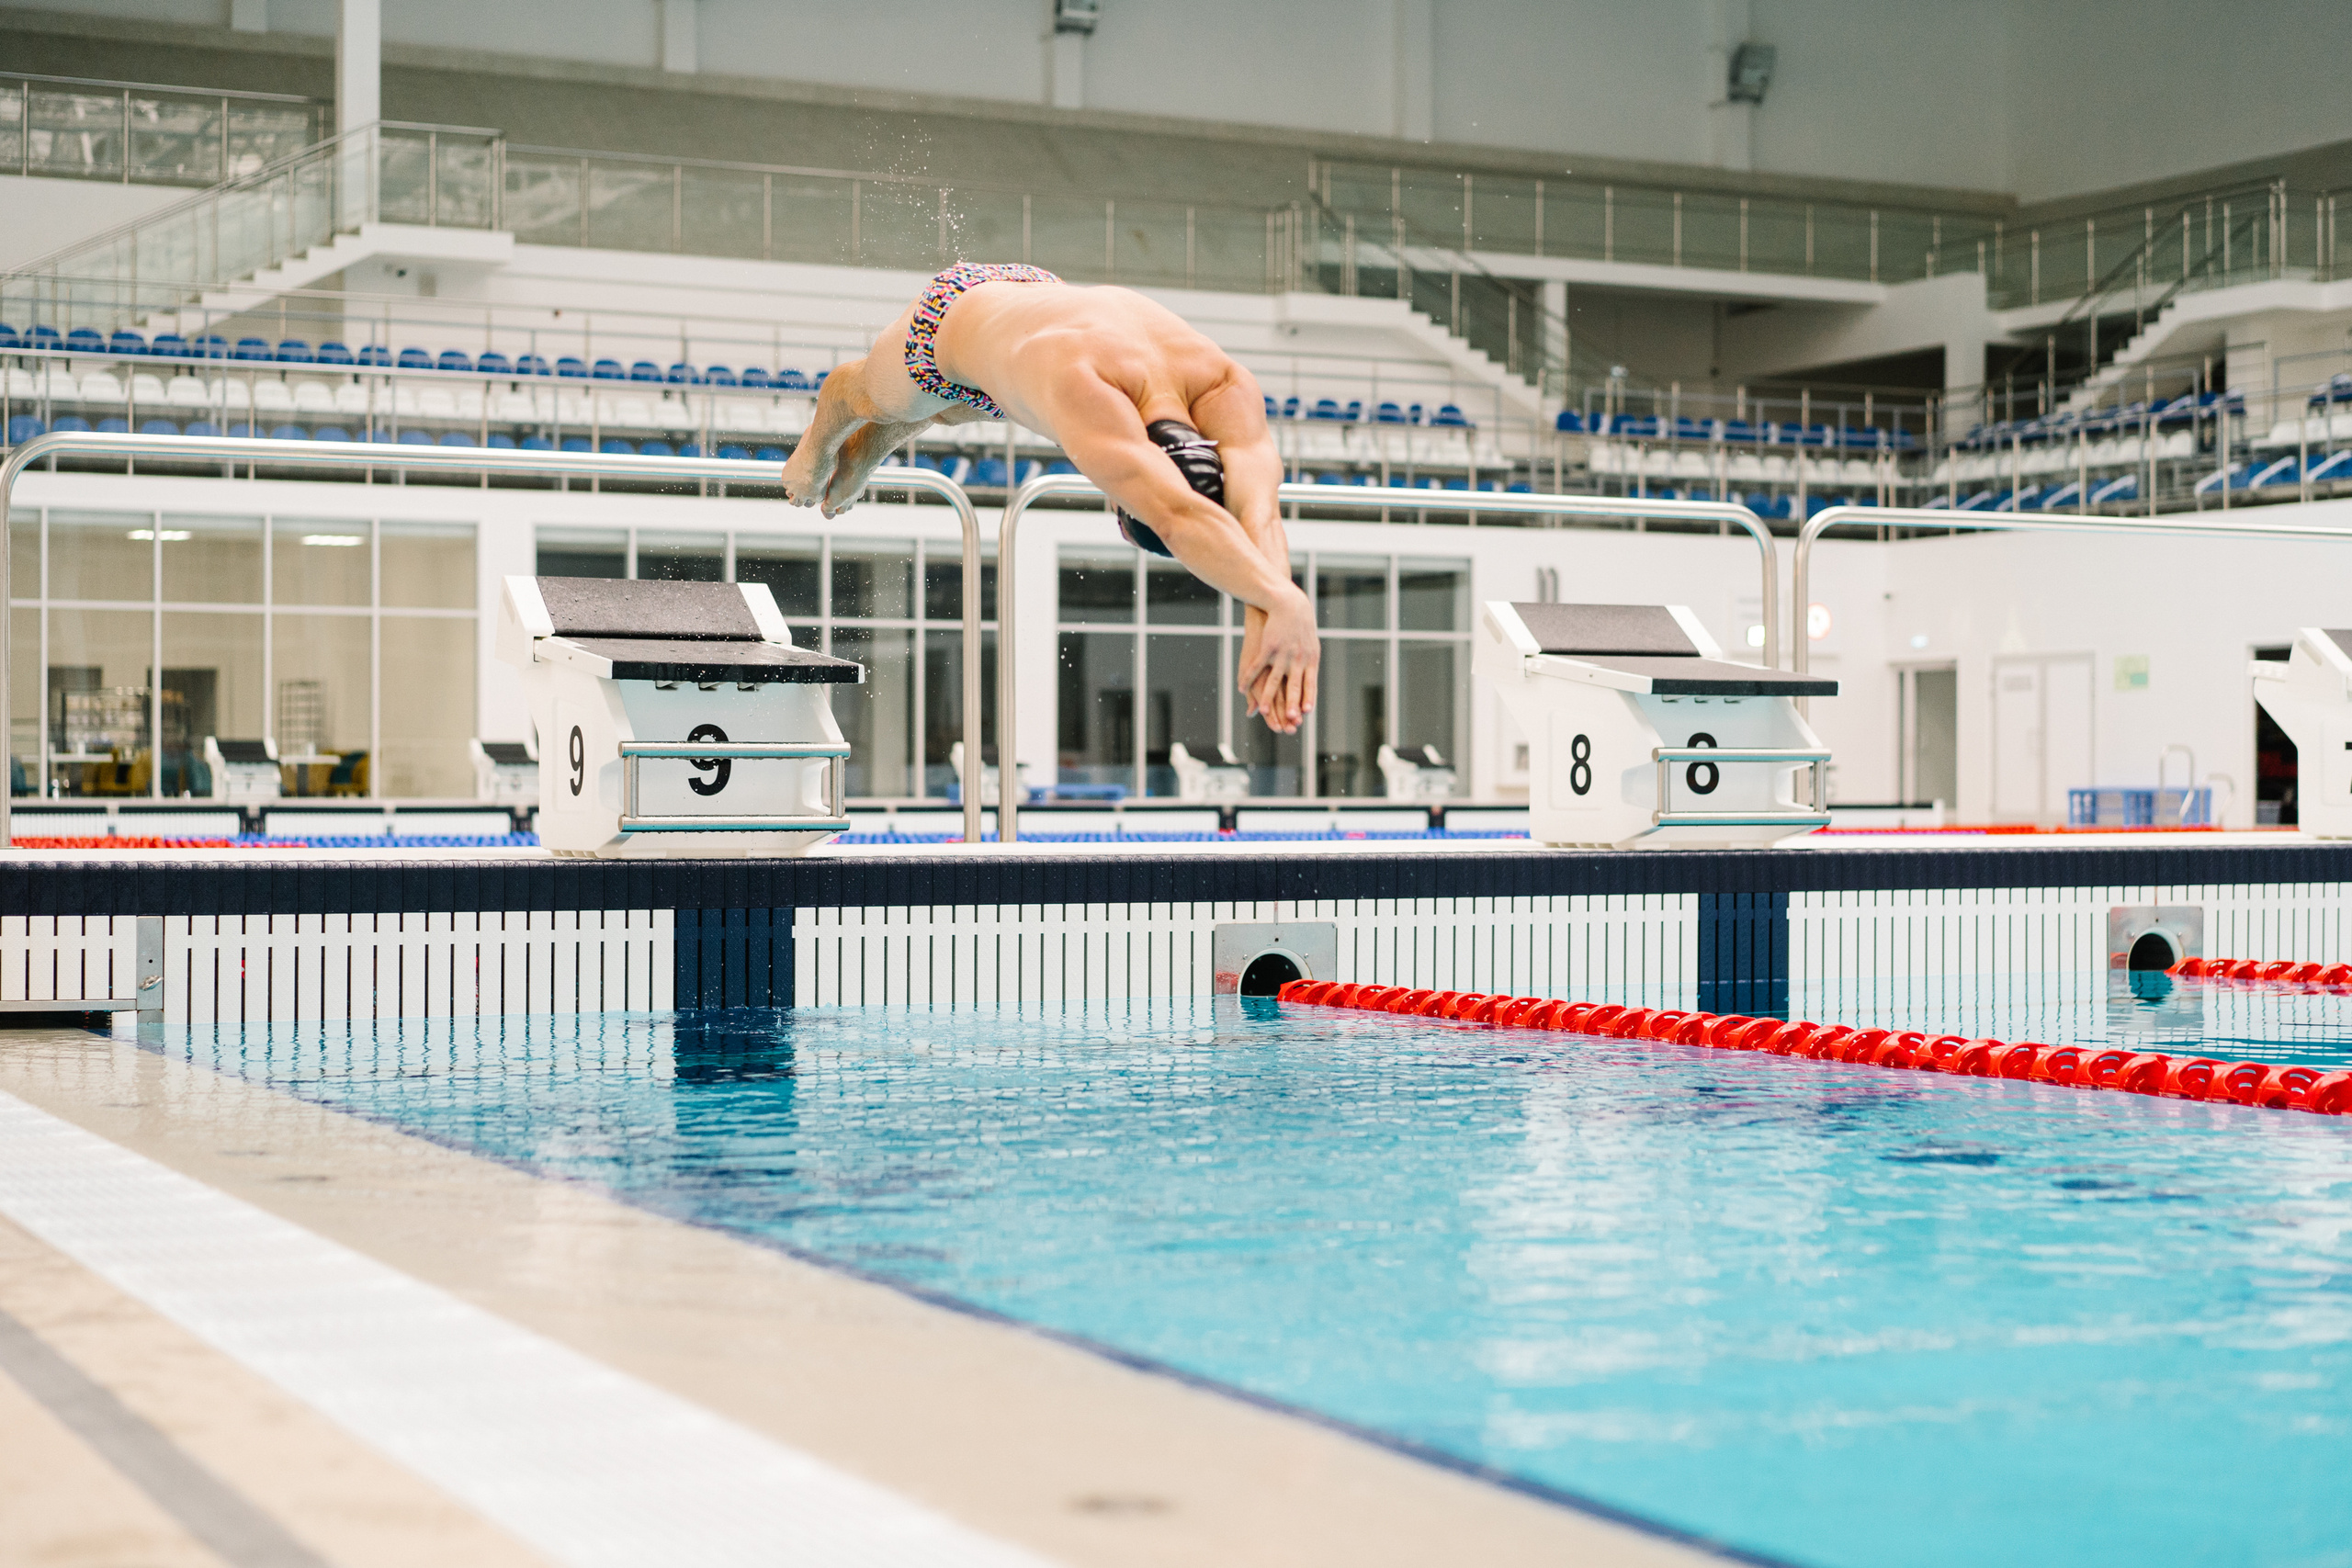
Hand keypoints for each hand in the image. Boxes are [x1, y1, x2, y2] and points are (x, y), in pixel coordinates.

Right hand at [1238, 590, 1317, 733]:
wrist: (1288, 603)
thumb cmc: (1300, 626)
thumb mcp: (1310, 644)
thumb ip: (1309, 663)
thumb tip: (1310, 679)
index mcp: (1310, 660)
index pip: (1309, 685)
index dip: (1307, 699)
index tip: (1304, 714)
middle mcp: (1297, 659)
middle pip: (1294, 686)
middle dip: (1292, 704)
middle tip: (1290, 719)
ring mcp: (1282, 654)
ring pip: (1274, 680)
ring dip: (1268, 698)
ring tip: (1264, 712)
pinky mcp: (1268, 647)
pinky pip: (1256, 667)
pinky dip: (1248, 679)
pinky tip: (1241, 689)